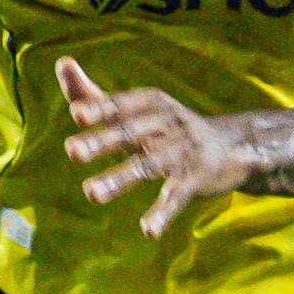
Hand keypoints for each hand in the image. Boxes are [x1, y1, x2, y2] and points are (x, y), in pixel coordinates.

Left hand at [59, 57, 256, 237]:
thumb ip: (96, 95)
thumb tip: (61, 62)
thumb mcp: (136, 110)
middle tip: (72, 151)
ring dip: (119, 179)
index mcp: (151, 104)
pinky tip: (148, 231)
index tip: (76, 113)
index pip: (121, 105)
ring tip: (91, 194)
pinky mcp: (196, 179)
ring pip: (148, 165)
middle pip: (131, 132)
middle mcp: (167, 123)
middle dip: (102, 141)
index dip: (100, 109)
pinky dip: (163, 213)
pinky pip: (177, 196)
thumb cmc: (170, 129)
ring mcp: (183, 151)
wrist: (231, 147)